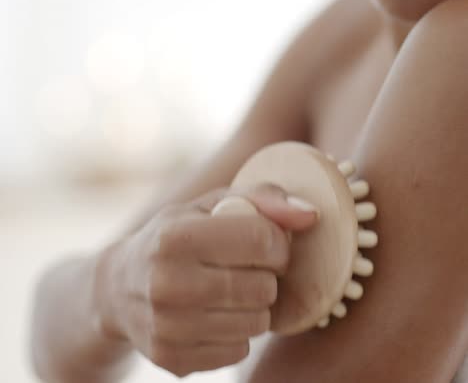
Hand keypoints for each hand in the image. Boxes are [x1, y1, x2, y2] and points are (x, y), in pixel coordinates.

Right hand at [93, 184, 318, 376]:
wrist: (121, 286)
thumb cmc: (176, 236)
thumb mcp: (211, 204)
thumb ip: (263, 199)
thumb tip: (310, 215)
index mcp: (175, 236)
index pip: (262, 240)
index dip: (277, 242)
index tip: (267, 242)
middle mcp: (166, 283)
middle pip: (264, 286)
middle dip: (266, 274)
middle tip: (245, 266)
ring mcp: (166, 327)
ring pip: (257, 322)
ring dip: (255, 304)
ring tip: (230, 287)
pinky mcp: (171, 360)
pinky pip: (239, 350)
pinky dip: (237, 330)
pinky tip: (214, 313)